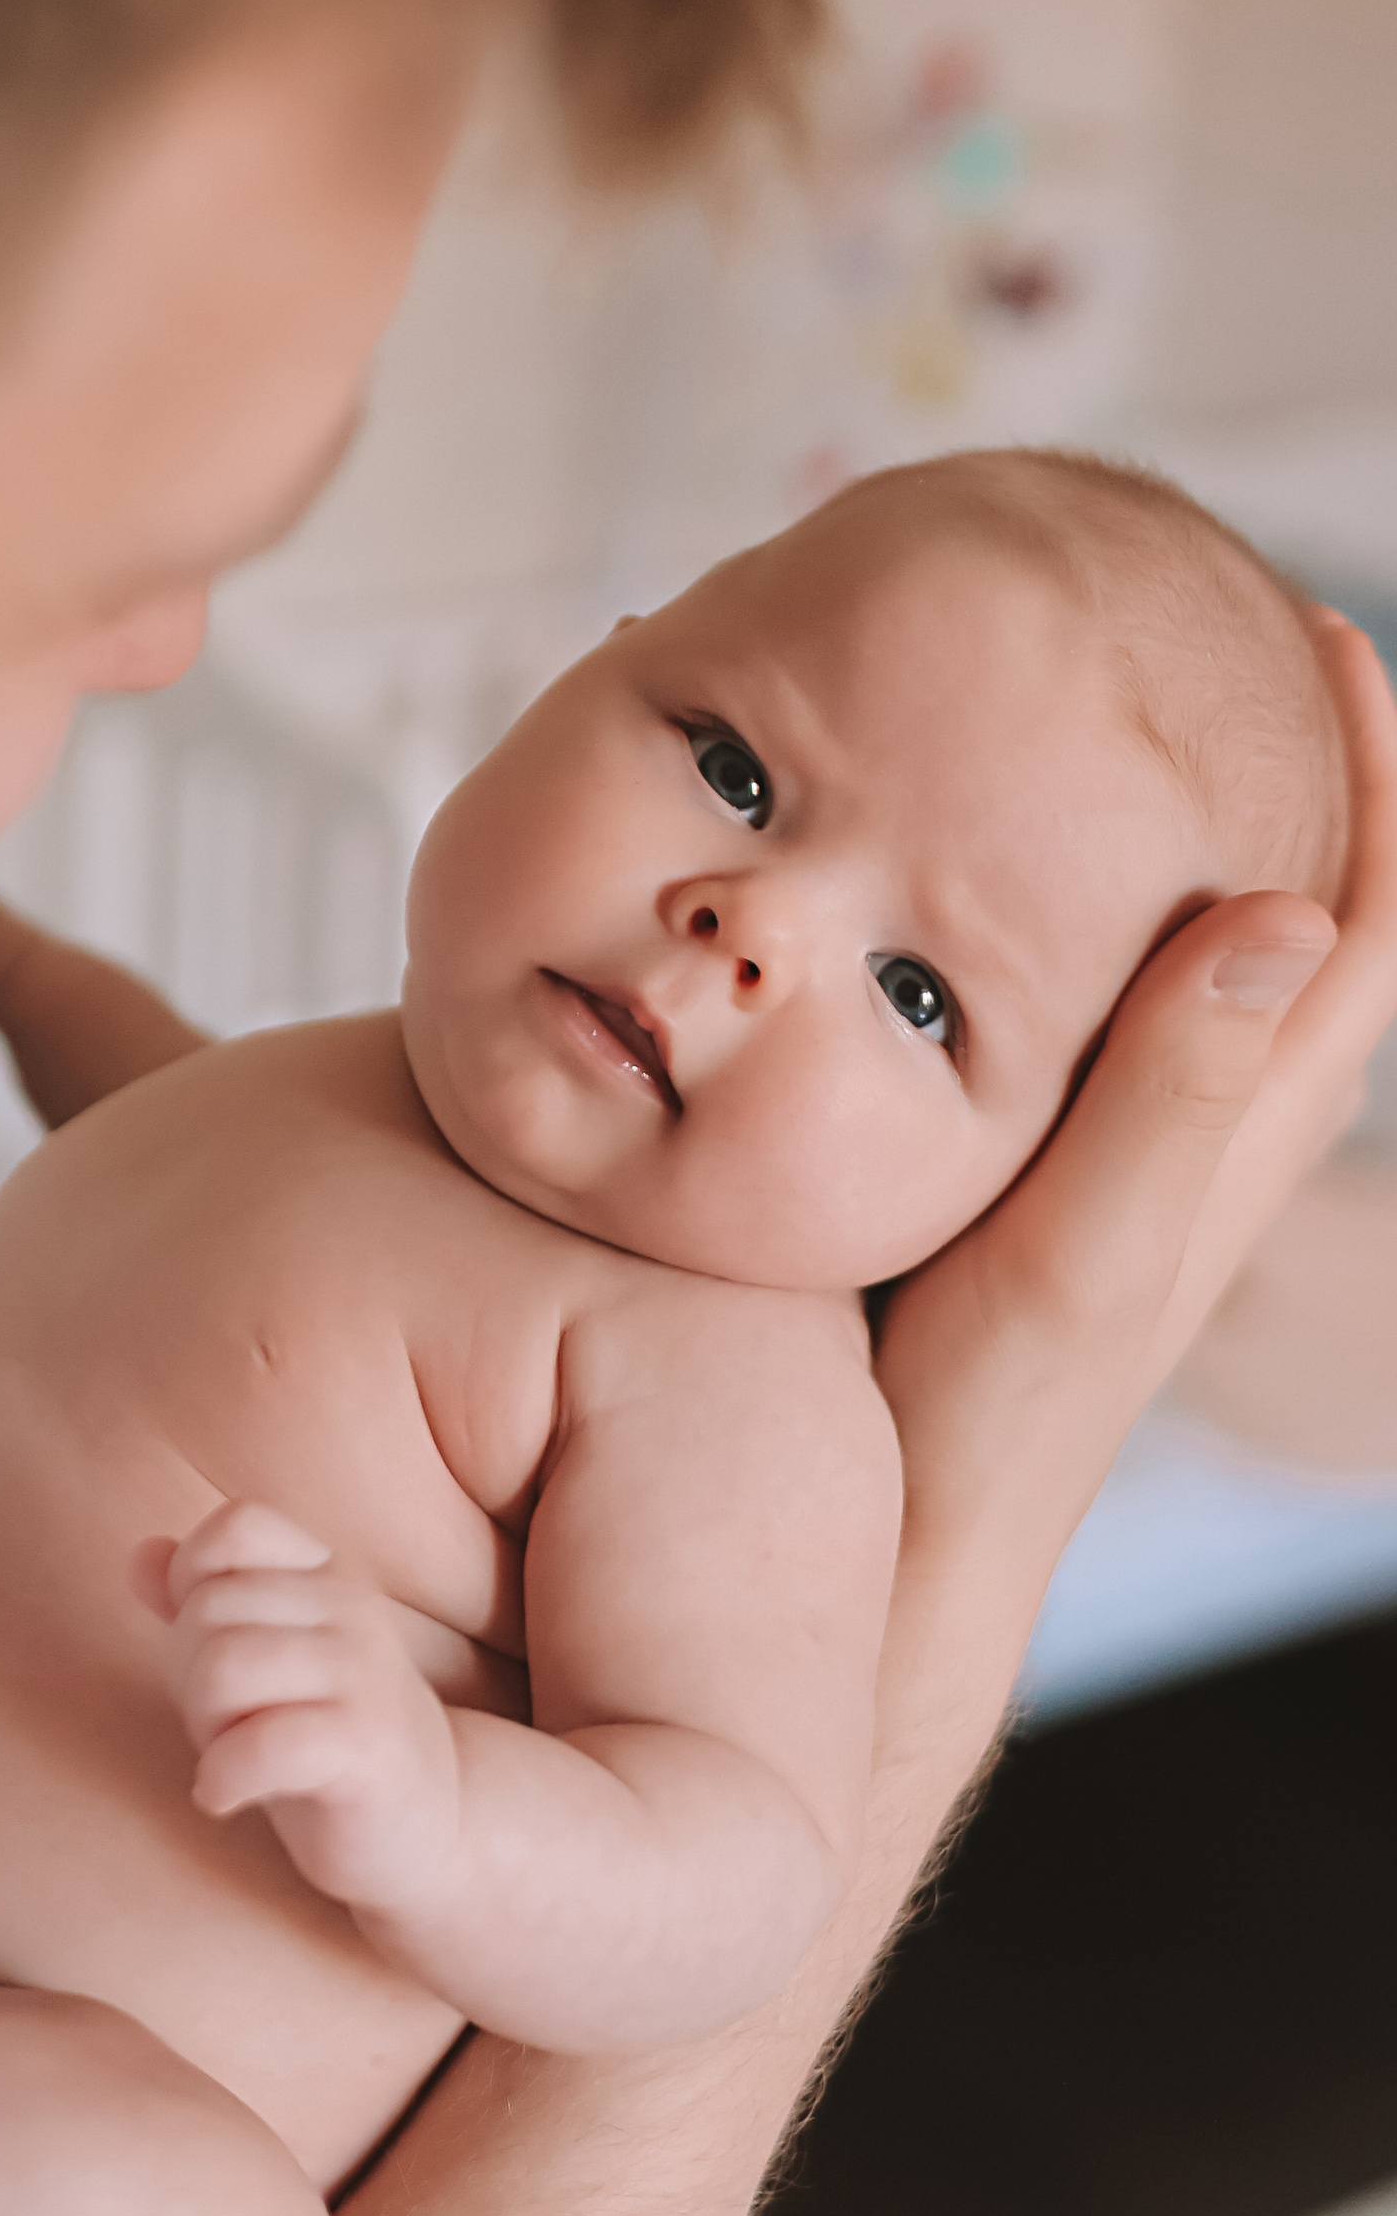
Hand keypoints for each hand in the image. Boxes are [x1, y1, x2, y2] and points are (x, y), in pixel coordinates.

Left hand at [145, 1501, 461, 1913]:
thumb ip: (199, 1605)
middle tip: (222, 1728)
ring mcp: (367, 1674)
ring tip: (230, 1756)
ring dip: (205, 1727)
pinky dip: (222, 1777)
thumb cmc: (325, 1740)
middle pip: (209, 1609)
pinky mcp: (370, 1746)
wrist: (427, 1826)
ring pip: (225, 1667)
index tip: (211, 1649)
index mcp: (326, 1577)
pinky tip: (226, 1797)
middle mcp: (352, 1610)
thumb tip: (140, 1555)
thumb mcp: (257, 1664)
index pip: (237, 1527)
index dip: (193, 1584)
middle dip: (188, 1678)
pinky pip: (262, 1742)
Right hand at [873, 610, 1396, 1689]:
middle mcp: (1189, 1138)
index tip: (1315, 636)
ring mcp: (1111, 1163)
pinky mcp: (1023, 1186)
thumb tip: (1286, 913)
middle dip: (1271, 774)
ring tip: (1090, 722)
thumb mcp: (1082, 1267)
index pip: (1362, 927)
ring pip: (1178, 963)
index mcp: (1228, 1135)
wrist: (870, 1579)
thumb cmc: (973, 1449)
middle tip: (1198, 636)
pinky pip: (1079, 1016)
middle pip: (1285, 918)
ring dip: (1166, 840)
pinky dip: (1058, 924)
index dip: (1376, 779)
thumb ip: (1173, 1101)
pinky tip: (962, 886)